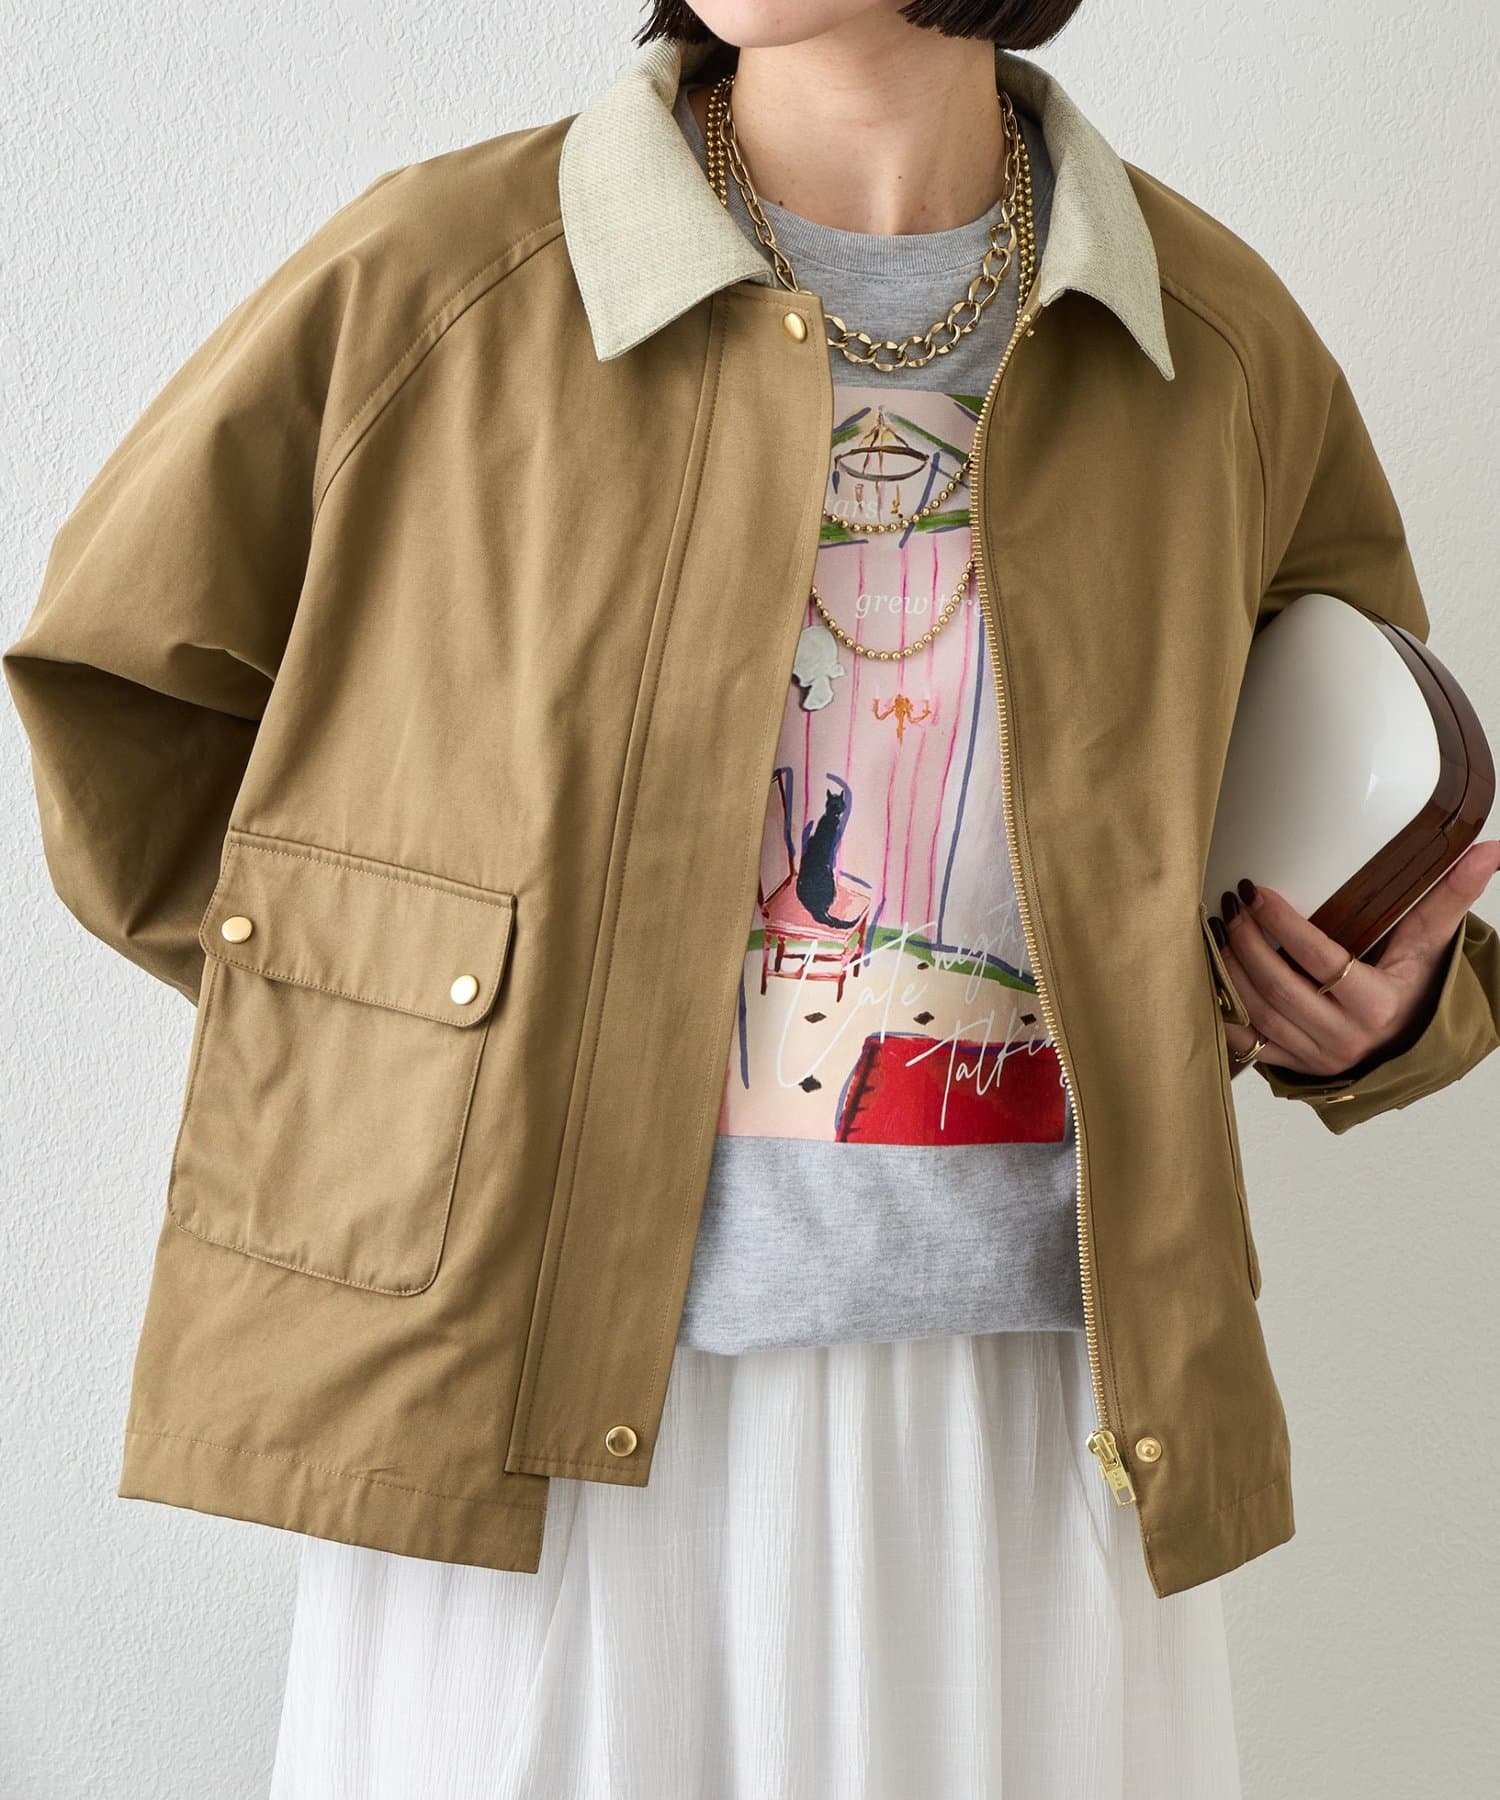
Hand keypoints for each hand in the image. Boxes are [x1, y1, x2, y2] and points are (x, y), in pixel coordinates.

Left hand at [1209, 839, 1499, 1079]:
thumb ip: (1452, 898)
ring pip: (1259, 1015)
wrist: (1411, 1043)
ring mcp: (1316, 1055)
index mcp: (1377, 1005)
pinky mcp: (1294, 1065)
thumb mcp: (1432, 943)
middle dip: (1248, 944)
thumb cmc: (1416, 988)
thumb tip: (1489, 851)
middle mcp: (1345, 1037)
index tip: (1258, 893)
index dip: (1284, 926)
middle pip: (1281, 989)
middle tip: (1230, 907)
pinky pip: (1248, 1045)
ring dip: (1230, 972)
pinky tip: (1212, 978)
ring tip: (1217, 931)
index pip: (1321, 961)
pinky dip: (1224, 1013)